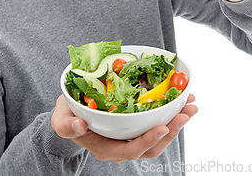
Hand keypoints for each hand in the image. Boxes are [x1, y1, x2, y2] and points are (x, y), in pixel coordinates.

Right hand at [51, 94, 196, 161]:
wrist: (71, 115)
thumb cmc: (66, 117)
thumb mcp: (60, 119)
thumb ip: (65, 125)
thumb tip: (79, 126)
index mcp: (106, 148)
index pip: (130, 150)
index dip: (147, 141)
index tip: (162, 127)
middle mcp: (122, 145)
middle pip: (152, 146)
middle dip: (171, 130)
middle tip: (186, 113)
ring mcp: (131, 136)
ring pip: (158, 136)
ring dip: (176, 122)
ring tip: (190, 106)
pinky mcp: (137, 124)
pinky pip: (157, 123)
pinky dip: (171, 113)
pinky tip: (181, 100)